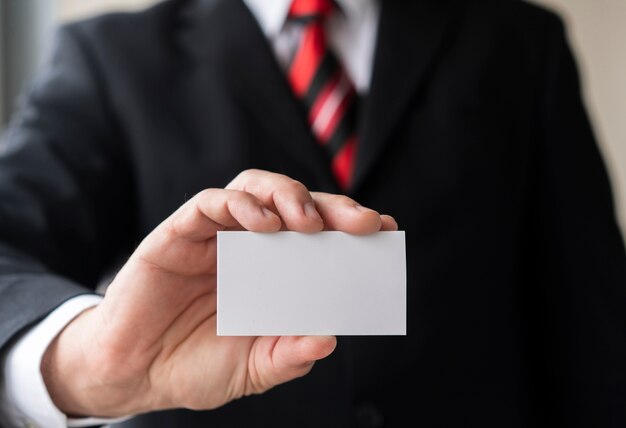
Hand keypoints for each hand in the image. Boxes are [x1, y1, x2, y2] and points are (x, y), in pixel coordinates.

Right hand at [41, 170, 397, 416]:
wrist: (134, 373)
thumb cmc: (195, 366)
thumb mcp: (253, 368)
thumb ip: (288, 354)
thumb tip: (328, 339)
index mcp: (272, 272)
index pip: (317, 236)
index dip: (349, 228)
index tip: (384, 229)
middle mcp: (248, 246)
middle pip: (295, 204)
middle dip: (332, 206)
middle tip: (361, 222)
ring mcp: (215, 236)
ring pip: (256, 187)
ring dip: (288, 195)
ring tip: (308, 222)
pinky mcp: (179, 232)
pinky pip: (211, 202)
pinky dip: (240, 204)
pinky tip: (262, 223)